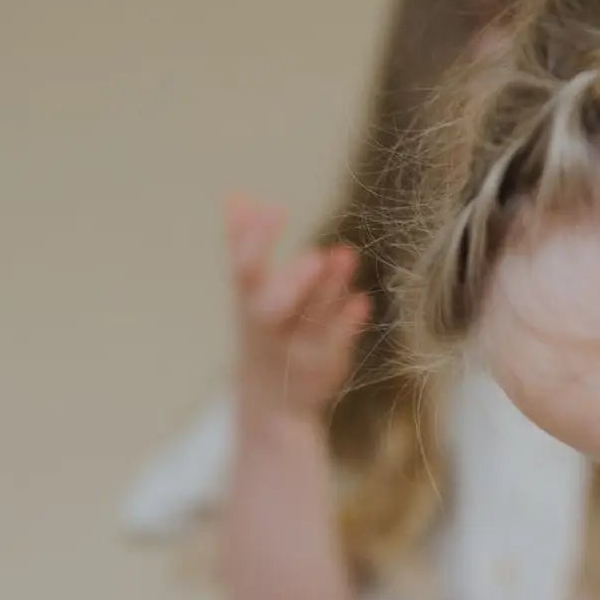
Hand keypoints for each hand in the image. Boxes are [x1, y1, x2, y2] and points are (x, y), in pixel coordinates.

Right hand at [227, 194, 371, 420]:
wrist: (271, 403)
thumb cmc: (262, 332)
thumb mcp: (247, 293)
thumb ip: (243, 245)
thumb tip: (236, 196)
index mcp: (248, 303)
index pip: (245, 269)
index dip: (256, 239)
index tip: (276, 206)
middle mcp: (269, 329)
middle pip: (272, 307)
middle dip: (292, 282)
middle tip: (315, 254)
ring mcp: (296, 349)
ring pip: (311, 322)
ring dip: (330, 290)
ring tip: (347, 255)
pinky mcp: (324, 366)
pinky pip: (336, 345)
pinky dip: (348, 323)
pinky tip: (362, 301)